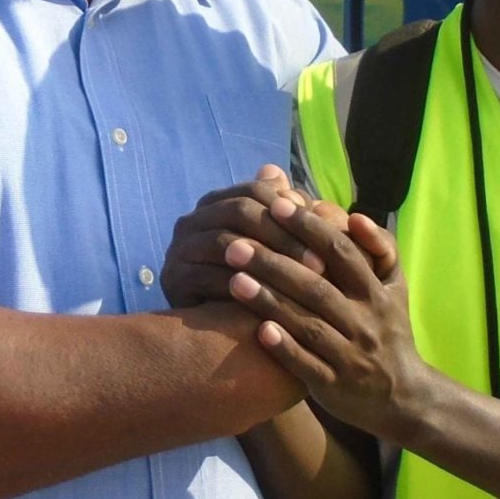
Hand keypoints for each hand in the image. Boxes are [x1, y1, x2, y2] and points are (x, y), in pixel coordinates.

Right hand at [162, 165, 329, 307]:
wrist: (218, 328)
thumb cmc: (256, 278)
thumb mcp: (275, 242)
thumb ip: (280, 210)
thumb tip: (276, 170)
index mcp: (215, 202)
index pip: (254, 190)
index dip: (290, 209)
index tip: (325, 232)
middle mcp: (192, 220)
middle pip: (239, 212)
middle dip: (284, 236)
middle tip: (320, 265)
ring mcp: (179, 248)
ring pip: (226, 243)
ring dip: (268, 262)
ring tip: (302, 283)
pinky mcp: (174, 278)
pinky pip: (210, 277)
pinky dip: (243, 287)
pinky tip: (273, 301)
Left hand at [222, 194, 429, 440]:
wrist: (404, 396)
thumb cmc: (389, 331)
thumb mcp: (396, 288)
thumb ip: (380, 250)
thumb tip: (355, 216)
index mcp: (376, 292)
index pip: (341, 251)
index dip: (309, 228)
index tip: (276, 205)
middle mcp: (364, 321)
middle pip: (317, 286)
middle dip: (275, 263)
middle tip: (235, 244)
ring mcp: (350, 355)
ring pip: (307, 324)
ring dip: (270, 302)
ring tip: (234, 280)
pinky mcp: (334, 385)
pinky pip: (307, 365)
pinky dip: (285, 348)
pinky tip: (259, 331)